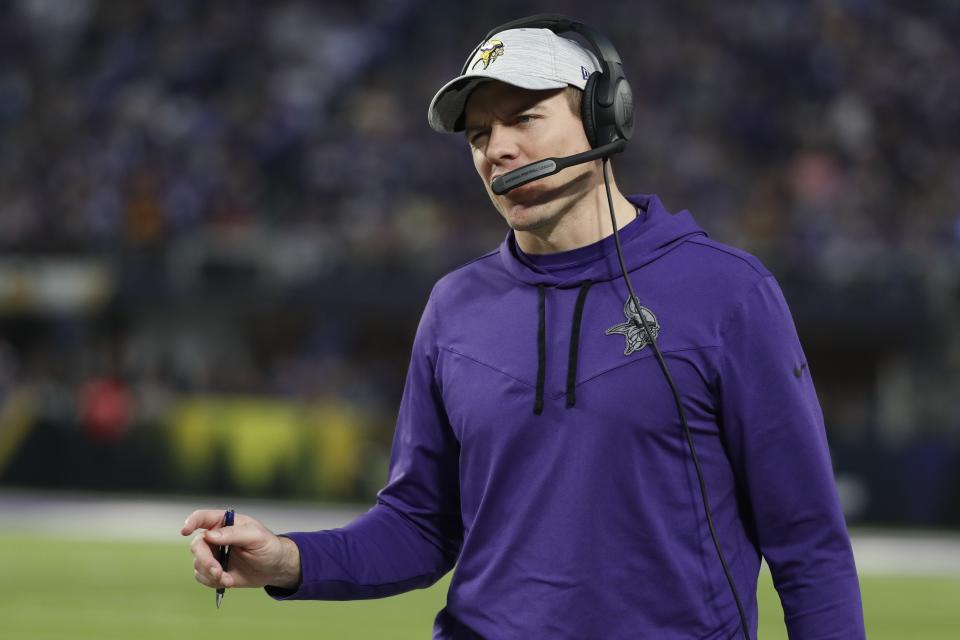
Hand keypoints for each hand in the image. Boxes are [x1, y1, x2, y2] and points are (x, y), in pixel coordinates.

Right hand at [181, 510, 300, 590]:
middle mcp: (215, 537)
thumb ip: (234, 534)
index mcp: (225, 523)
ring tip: (227, 578)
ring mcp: (213, 554)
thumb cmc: (269, 546)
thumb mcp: (256, 537)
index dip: (191, 522)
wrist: (274, 568)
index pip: (202, 517)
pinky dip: (211, 581)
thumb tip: (209, 535)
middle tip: (217, 571)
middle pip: (197, 545)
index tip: (185, 531)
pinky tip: (227, 581)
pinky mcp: (214, 570)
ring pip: (197, 563)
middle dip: (204, 560)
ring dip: (209, 573)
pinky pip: (201, 576)